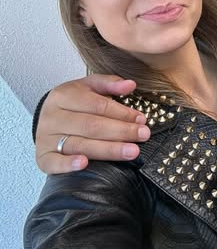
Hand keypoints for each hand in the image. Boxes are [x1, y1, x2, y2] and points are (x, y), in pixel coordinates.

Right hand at [35, 74, 150, 173]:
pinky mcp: (42, 156)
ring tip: (131, 151)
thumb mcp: (89, 87)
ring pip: (79, 144)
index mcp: (63, 95)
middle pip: (91, 126)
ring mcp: (45, 137)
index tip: (141, 120)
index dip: (122, 113)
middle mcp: (52, 116)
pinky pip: (54, 162)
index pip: (98, 105)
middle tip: (143, 136)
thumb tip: (130, 84)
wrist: (47, 119)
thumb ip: (110, 83)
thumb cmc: (73, 102)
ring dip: (108, 150)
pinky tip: (85, 164)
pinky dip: (68, 165)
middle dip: (121, 131)